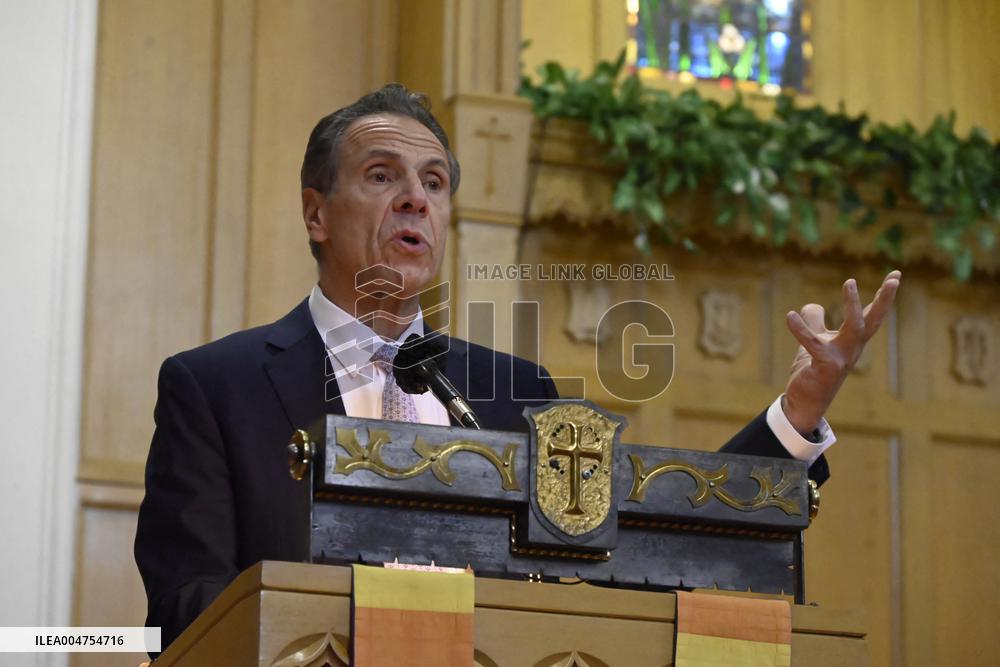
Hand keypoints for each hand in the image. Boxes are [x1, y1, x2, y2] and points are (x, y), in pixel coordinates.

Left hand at [782, 270, 901, 434]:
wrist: (805, 402)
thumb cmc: (813, 372)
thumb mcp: (814, 341)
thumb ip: (815, 322)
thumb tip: (813, 305)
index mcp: (852, 341)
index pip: (871, 315)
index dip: (883, 296)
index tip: (896, 274)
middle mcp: (852, 349)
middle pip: (872, 320)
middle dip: (885, 299)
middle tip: (895, 278)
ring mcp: (841, 358)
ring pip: (854, 328)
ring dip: (853, 305)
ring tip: (850, 282)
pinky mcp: (825, 367)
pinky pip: (813, 343)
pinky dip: (801, 329)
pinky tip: (790, 315)